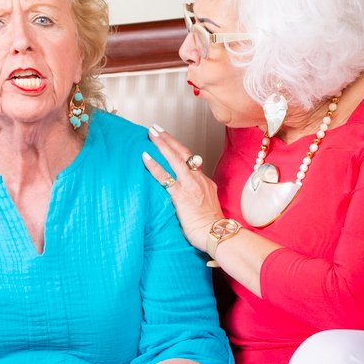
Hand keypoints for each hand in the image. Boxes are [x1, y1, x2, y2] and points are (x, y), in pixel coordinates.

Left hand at [142, 125, 223, 250]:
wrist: (218, 235)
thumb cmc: (210, 227)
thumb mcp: (206, 206)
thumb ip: (196, 197)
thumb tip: (185, 199)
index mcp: (205, 182)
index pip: (191, 161)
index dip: (179, 150)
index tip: (170, 142)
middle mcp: (199, 179)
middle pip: (183, 152)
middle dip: (169, 139)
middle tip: (157, 128)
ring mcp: (190, 185)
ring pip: (175, 158)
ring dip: (161, 144)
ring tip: (150, 133)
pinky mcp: (181, 194)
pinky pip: (165, 176)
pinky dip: (154, 165)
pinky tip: (144, 157)